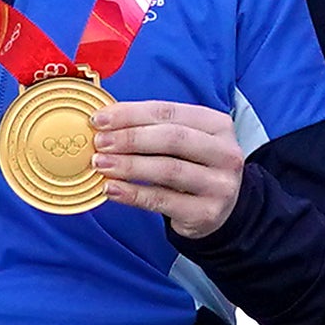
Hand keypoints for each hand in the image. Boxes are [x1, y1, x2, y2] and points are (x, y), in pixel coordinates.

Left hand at [84, 95, 249, 236]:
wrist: (220, 210)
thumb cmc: (193, 167)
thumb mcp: (184, 142)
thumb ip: (152, 129)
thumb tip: (105, 123)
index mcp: (218, 125)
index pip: (169, 112)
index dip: (131, 114)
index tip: (100, 119)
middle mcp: (225, 153)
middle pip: (172, 138)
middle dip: (130, 138)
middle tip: (100, 142)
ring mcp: (219, 185)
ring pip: (168, 170)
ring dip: (129, 166)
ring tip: (101, 164)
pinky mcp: (206, 212)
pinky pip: (162, 200)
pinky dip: (133, 194)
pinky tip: (112, 188)